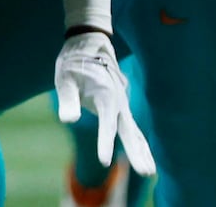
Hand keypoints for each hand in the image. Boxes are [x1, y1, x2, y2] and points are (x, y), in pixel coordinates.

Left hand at [54, 31, 154, 176]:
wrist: (89, 42)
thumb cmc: (74, 61)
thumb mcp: (65, 77)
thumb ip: (68, 98)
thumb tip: (67, 119)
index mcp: (105, 94)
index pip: (107, 123)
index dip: (105, 142)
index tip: (104, 161)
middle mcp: (117, 101)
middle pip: (128, 130)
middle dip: (136, 153)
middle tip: (146, 172)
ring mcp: (121, 104)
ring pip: (134, 131)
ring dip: (142, 150)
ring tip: (150, 171)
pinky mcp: (120, 106)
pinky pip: (132, 127)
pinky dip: (139, 142)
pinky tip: (144, 157)